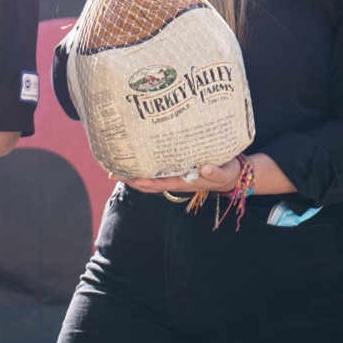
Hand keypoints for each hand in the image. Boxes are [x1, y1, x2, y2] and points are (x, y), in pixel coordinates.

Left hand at [122, 156, 240, 197]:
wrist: (231, 175)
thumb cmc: (227, 174)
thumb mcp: (225, 173)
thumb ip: (216, 172)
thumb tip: (206, 168)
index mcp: (184, 182)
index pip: (160, 183)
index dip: (144, 182)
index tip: (129, 178)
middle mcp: (175, 180)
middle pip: (148, 182)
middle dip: (131, 178)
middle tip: (111, 172)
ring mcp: (175, 175)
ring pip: (150, 177)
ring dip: (134, 173)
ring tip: (116, 166)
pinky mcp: (177, 169)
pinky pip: (157, 170)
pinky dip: (145, 166)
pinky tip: (136, 159)